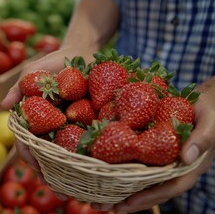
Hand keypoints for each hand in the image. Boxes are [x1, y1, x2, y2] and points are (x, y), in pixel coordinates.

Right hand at [1, 47, 94, 199]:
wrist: (86, 52)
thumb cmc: (59, 60)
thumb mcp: (38, 68)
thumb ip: (20, 85)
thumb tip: (3, 105)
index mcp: (35, 115)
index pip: (26, 140)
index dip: (30, 156)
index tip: (39, 169)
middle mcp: (49, 125)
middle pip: (44, 154)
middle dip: (50, 173)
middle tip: (62, 191)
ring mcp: (67, 127)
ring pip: (63, 155)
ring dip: (67, 174)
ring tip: (77, 191)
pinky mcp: (86, 125)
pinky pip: (83, 144)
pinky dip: (85, 159)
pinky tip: (94, 172)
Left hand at [91, 91, 214, 212]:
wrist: (204, 102)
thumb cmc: (209, 112)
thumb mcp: (209, 122)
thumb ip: (202, 139)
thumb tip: (186, 158)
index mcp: (191, 167)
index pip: (170, 188)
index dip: (150, 197)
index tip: (129, 202)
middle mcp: (176, 169)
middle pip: (153, 191)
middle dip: (130, 202)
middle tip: (107, 206)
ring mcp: (164, 162)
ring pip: (143, 182)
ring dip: (123, 191)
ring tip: (100, 199)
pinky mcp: (154, 153)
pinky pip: (139, 165)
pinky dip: (123, 172)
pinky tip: (106, 173)